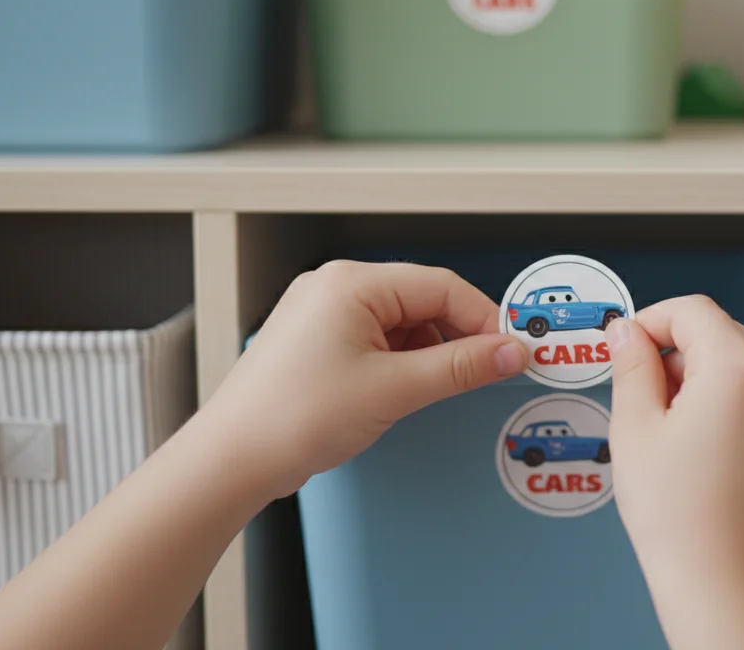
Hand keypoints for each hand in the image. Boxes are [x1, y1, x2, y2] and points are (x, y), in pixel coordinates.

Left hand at [208, 261, 528, 499]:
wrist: (232, 460)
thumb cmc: (291, 418)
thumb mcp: (395, 390)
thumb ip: (460, 367)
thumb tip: (510, 352)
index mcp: (351, 283)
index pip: (442, 286)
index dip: (484, 319)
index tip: (511, 352)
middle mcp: (334, 288)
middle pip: (422, 300)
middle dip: (457, 337)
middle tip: (487, 372)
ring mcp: (322, 314)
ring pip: (401, 323)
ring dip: (429, 353)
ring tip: (437, 389)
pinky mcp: (316, 342)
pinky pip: (376, 340)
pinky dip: (401, 363)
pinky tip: (405, 391)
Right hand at [606, 296, 743, 648]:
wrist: (723, 581)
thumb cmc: (678, 515)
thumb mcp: (635, 428)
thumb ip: (631, 366)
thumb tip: (627, 332)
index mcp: (737, 368)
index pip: (692, 311)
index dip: (652, 320)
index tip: (627, 345)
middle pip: (722, 334)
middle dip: (679, 351)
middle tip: (644, 394)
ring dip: (706, 377)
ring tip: (673, 428)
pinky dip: (734, 404)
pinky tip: (705, 448)